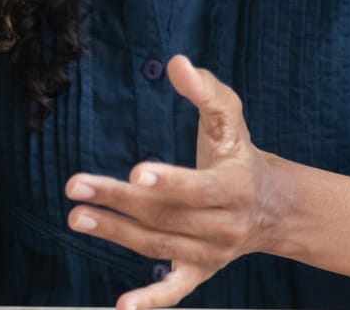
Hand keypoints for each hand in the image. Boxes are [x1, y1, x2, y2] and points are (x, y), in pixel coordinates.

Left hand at [66, 56, 284, 309]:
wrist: (272, 206)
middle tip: (77, 188)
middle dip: (119, 202)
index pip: (198, 189)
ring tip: (77, 216)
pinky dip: (151, 301)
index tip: (136, 172)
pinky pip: (175, 290)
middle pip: (166, 216)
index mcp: (233, 186)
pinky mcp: (200, 272)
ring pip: (159, 246)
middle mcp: (224, 225)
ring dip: (116, 234)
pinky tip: (123, 307)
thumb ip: (206, 90)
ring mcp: (211, 252)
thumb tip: (177, 63)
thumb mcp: (231, 118)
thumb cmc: (239, 153)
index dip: (169, 182)